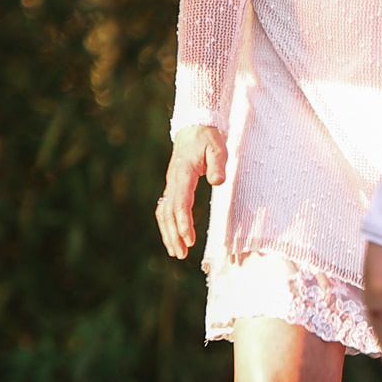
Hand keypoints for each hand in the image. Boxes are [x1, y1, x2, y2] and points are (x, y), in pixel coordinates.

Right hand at [156, 123, 226, 258]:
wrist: (193, 127)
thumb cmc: (207, 138)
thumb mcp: (217, 147)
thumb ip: (218, 164)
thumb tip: (217, 181)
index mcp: (183, 174)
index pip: (180, 202)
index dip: (183, 222)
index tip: (188, 238)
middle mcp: (173, 181)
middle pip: (168, 212)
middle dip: (173, 234)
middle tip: (181, 254)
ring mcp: (171, 184)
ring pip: (163, 212)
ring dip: (168, 233)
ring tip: (176, 252)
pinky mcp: (173, 186)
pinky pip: (165, 208)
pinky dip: (168, 224)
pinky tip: (174, 236)